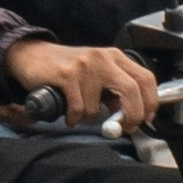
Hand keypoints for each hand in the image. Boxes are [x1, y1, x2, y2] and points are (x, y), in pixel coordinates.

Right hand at [7, 36, 158, 131]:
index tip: (146, 118)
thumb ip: (115, 90)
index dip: (150, 102)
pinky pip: (78, 108)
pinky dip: (73, 117)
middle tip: (125, 127)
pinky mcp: (66, 75)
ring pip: (97, 106)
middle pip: (131, 89)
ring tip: (78, 109)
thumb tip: (129, 114)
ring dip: (88, 116)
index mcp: (114, 57)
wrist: (32, 55)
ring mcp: (84, 66)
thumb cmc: (66, 68)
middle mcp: (103, 58)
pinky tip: (68, 113)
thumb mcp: (96, 73)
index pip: (145, 78)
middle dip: (132, 114)